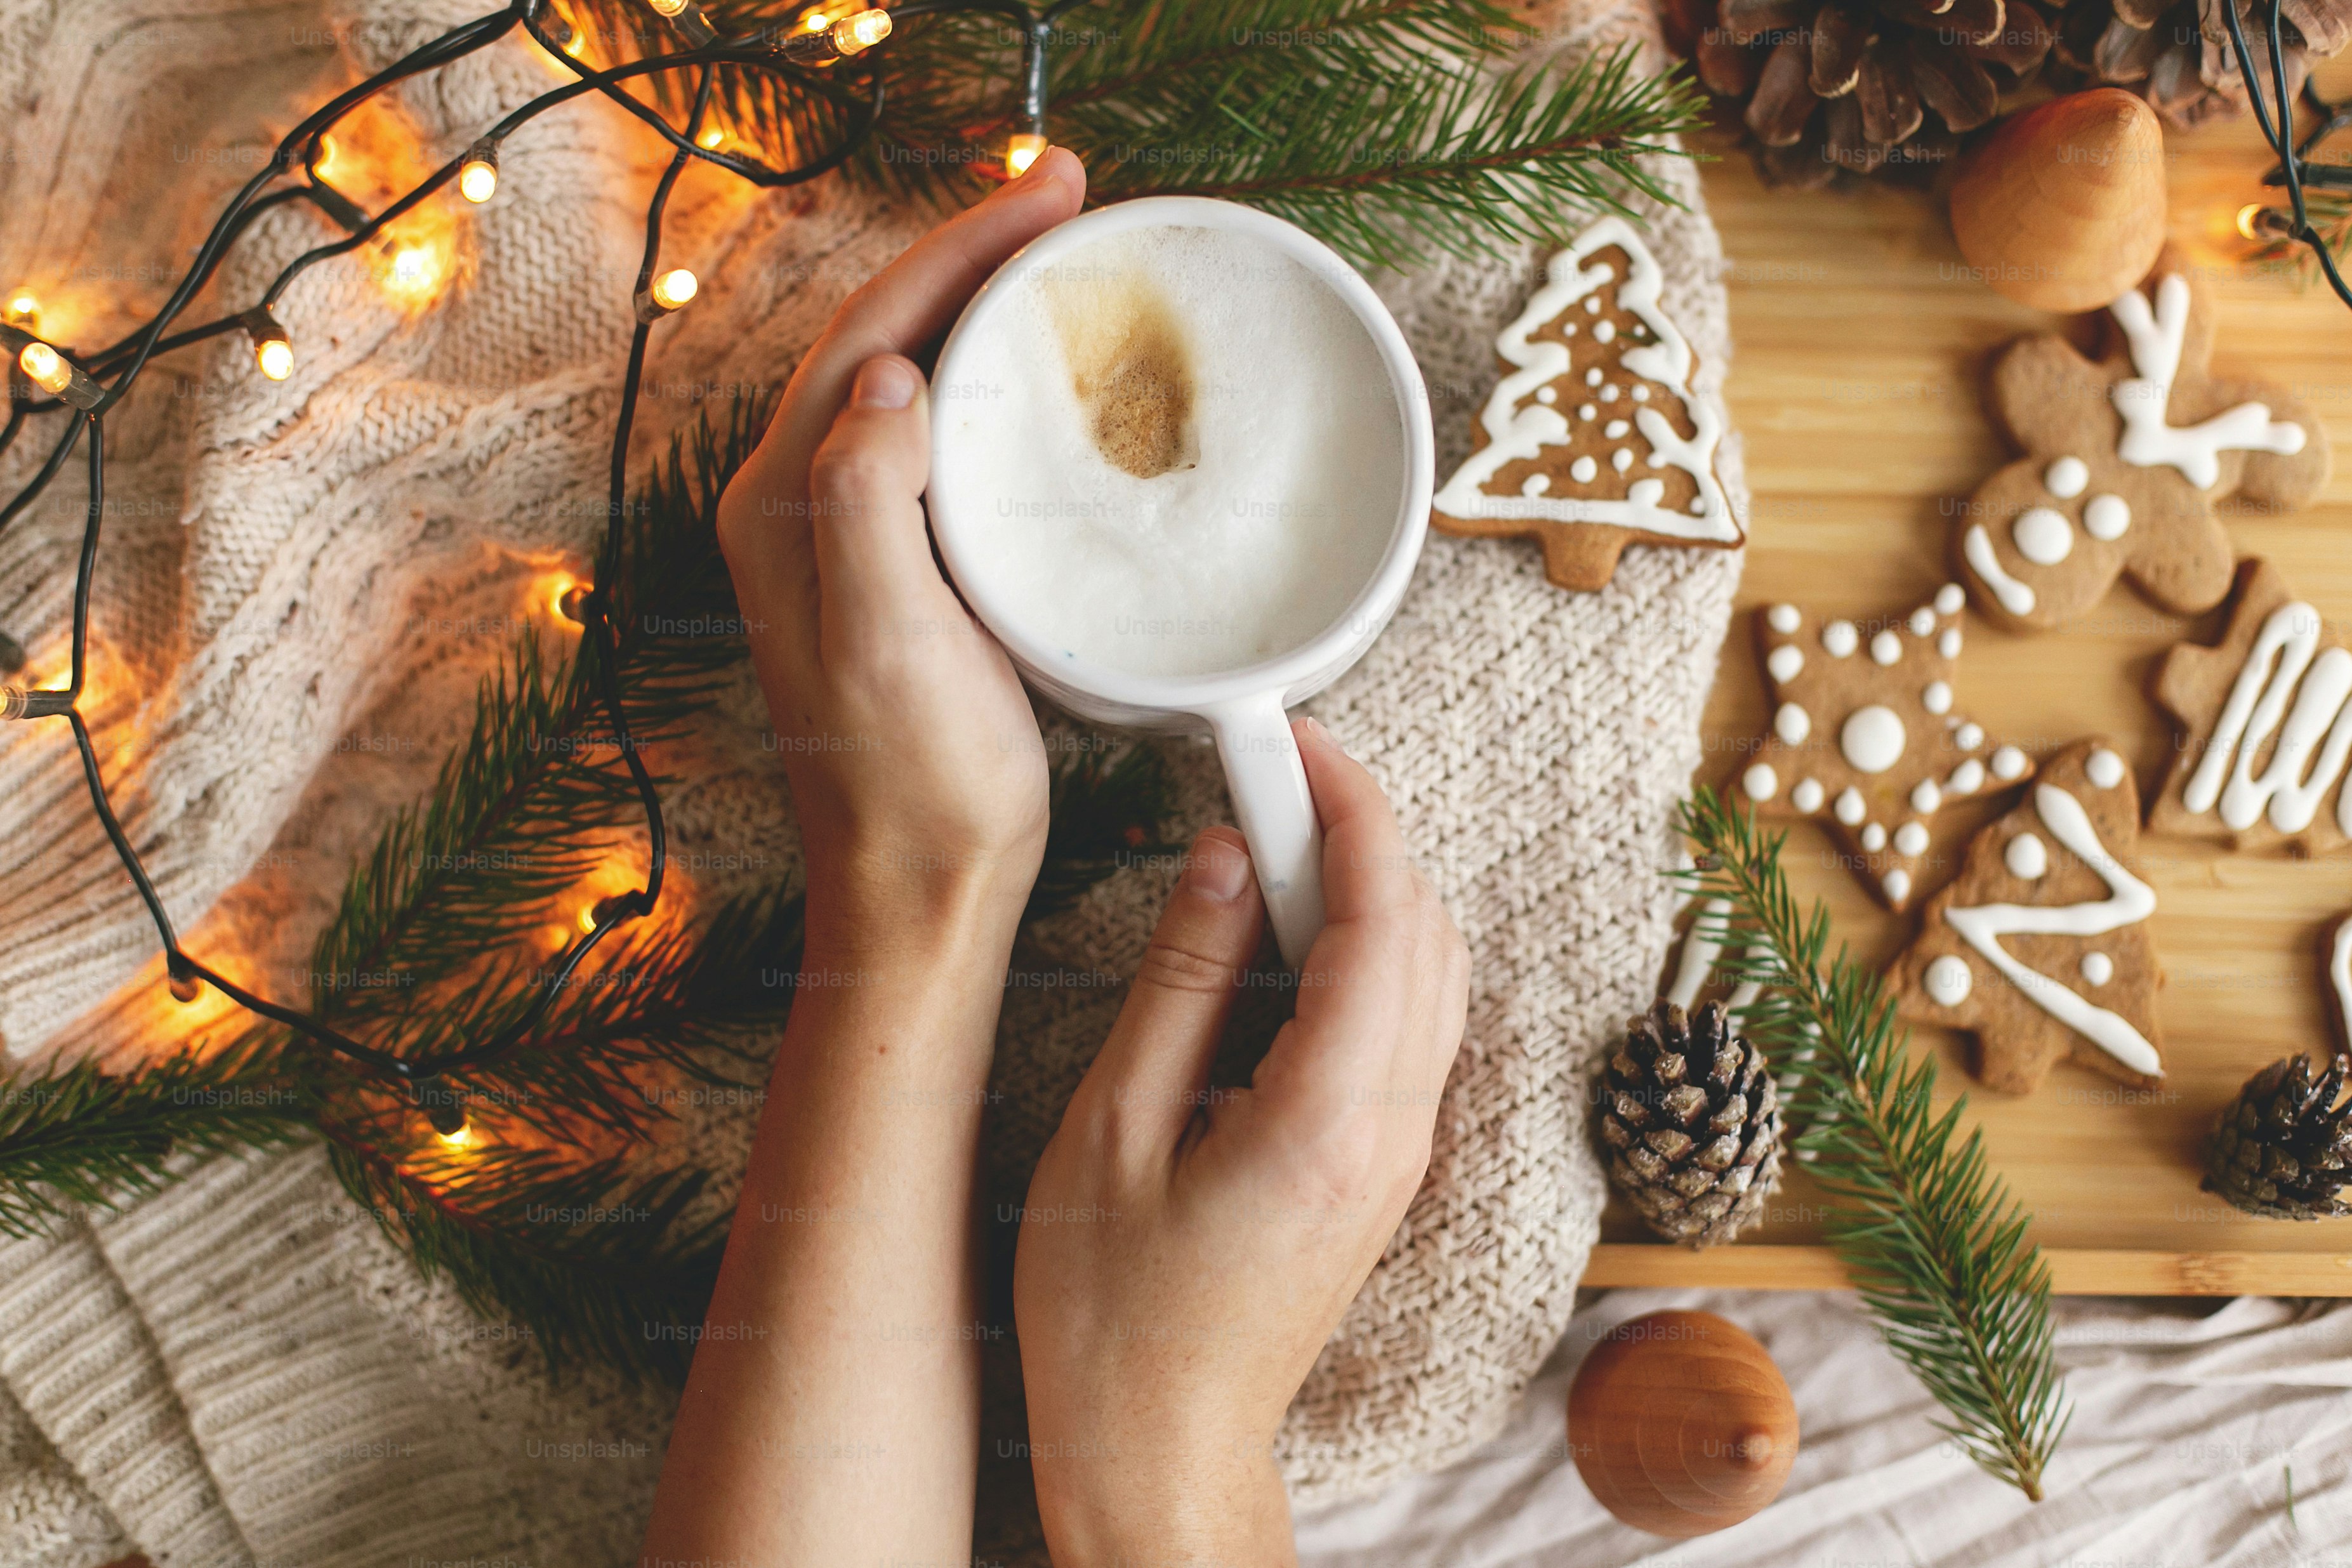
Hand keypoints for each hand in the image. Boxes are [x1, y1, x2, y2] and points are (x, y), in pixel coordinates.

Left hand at [716, 150, 1087, 954]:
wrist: (919, 892)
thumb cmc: (914, 788)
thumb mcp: (891, 646)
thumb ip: (867, 505)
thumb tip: (889, 378)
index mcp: (783, 506)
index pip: (869, 331)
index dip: (958, 248)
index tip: (1049, 193)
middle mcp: (796, 505)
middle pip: (885, 334)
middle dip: (973, 255)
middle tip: (1071, 199)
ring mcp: (841, 534)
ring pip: (910, 378)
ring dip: (981, 309)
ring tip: (1064, 257)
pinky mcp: (892, 567)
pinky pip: (935, 439)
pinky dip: (990, 386)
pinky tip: (1044, 377)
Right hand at [1013, 719, 1470, 1564]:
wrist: (1160, 1455)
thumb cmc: (1111, 1319)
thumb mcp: (1110, 1134)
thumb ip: (1180, 985)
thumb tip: (1229, 857)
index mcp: (1332, 1119)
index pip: (1386, 916)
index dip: (1351, 805)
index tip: (1292, 738)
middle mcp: (1396, 1131)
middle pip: (1428, 931)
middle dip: (1363, 832)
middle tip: (1266, 778)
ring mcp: (1400, 1154)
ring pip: (1431, 975)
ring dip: (1367, 889)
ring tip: (1267, 844)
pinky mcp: (1381, 1170)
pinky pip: (1408, 1026)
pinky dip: (1365, 953)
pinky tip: (1284, 941)